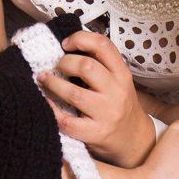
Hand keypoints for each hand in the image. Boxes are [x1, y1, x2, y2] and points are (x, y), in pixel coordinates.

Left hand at [37, 30, 155, 167]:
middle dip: (65, 63)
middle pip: (87, 66)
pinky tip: (45, 102)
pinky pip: (66, 122)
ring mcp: (107, 114)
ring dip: (52, 84)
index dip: (80, 38)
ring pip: (73, 93)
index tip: (66, 43)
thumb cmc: (120, 106)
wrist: (134, 140)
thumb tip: (67, 47)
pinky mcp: (95, 134)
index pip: (103, 46)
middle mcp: (117, 92)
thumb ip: (100, 65)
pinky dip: (51, 110)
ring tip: (44, 80)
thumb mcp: (118, 82)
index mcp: (122, 75)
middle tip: (57, 67)